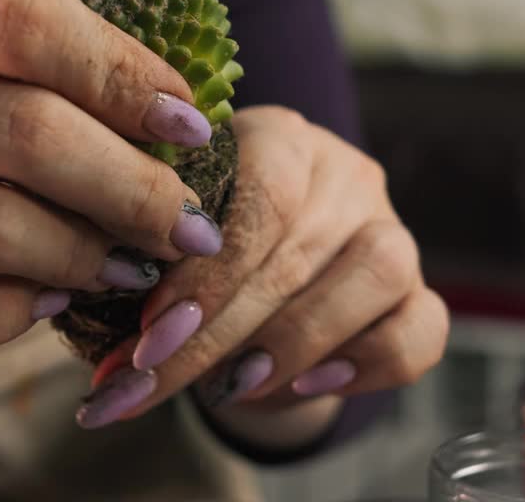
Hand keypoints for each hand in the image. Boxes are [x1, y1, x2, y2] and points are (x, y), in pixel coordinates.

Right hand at [0, 0, 225, 346]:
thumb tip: (149, 99)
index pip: (27, 19)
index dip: (126, 74)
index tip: (190, 123)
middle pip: (25, 134)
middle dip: (132, 189)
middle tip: (185, 222)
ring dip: (77, 257)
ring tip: (121, 265)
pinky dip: (6, 315)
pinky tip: (41, 304)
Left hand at [78, 106, 447, 431]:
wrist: (260, 284)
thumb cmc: (200, 251)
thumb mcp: (171, 234)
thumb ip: (152, 254)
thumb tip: (104, 315)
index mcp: (280, 137)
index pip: (260, 192)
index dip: (205, 270)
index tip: (146, 331)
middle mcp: (344, 174)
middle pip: (296, 250)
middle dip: (214, 332)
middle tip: (152, 381)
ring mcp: (392, 230)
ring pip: (373, 276)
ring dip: (289, 343)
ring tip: (227, 387)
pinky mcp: (420, 291)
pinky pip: (419, 329)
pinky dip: (365, 364)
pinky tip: (304, 385)